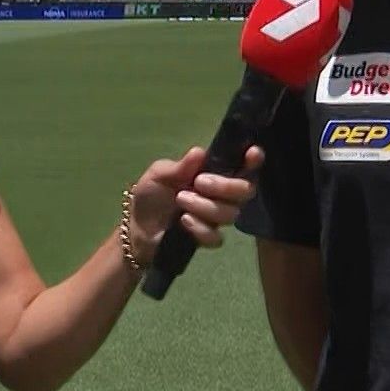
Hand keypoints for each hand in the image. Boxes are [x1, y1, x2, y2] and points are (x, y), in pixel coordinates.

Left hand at [126, 146, 264, 265]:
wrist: (137, 227)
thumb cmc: (151, 195)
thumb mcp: (160, 174)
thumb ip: (180, 166)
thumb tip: (200, 152)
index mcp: (214, 174)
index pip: (242, 165)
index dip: (252, 160)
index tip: (252, 154)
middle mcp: (222, 195)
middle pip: (246, 190)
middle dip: (225, 186)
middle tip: (199, 182)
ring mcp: (217, 217)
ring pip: (231, 214)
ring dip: (205, 206)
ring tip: (180, 200)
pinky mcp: (208, 238)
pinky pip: (217, 237)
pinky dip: (200, 228)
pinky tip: (183, 222)